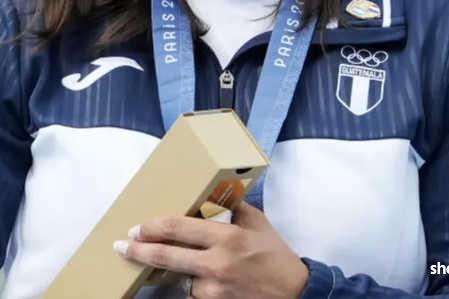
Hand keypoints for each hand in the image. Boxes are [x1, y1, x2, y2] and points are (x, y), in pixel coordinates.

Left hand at [113, 200, 309, 297]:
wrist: (293, 293)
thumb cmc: (274, 254)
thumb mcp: (256, 222)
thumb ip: (233, 207)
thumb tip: (213, 193)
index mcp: (226, 236)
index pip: (178, 228)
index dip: (152, 227)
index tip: (136, 228)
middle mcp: (216, 263)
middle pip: (166, 257)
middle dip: (139, 252)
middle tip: (122, 247)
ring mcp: (214, 290)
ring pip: (179, 279)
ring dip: (175, 272)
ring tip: (184, 264)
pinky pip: (193, 294)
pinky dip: (194, 286)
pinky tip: (206, 280)